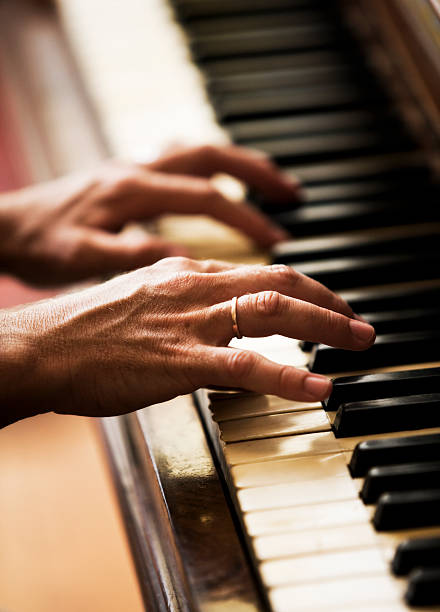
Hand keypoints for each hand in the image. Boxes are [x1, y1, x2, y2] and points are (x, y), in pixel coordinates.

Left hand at [0, 145, 297, 285]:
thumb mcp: (83, 258)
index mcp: (131, 190)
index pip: (205, 197)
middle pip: (211, 157)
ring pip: (199, 154)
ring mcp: (134, 170)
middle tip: (292, 193)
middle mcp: (137, 171)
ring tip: (273, 185)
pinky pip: (181, 164)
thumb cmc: (41, 245)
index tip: (278, 238)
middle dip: (257, 174)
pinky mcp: (130, 179)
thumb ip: (135, 256)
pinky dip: (212, 171)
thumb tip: (190, 259)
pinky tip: (222, 186)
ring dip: (239, 166)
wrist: (7, 229)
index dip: (247, 218)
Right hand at [0, 258, 374, 425]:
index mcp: (183, 271)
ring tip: (357, 341)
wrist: (38, 347)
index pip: (258, 273)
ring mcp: (188, 322)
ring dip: (326, 326)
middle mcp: (192, 286)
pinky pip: (246, 366)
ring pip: (274, 313)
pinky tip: (317, 387)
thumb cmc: (82, 330)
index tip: (324, 303)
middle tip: (357, 321)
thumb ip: (182, 308)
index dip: (302, 287)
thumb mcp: (140, 302)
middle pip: (279, 283)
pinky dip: (288, 376)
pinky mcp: (178, 360)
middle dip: (329, 301)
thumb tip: (216, 327)